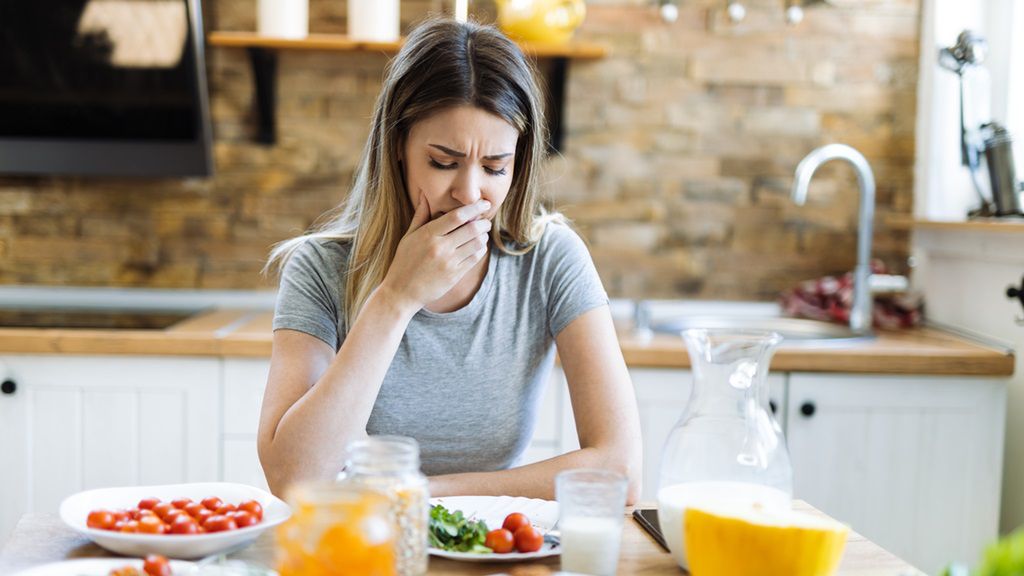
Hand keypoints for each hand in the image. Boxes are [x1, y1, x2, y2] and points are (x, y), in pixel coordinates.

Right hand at [379, 194, 491, 313]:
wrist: (402, 292)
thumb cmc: (404, 262)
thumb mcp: (408, 237)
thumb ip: (420, 215)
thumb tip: (424, 194)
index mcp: (428, 235)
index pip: (457, 216)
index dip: (474, 207)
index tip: (484, 203)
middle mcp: (440, 247)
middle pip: (472, 229)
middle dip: (483, 222)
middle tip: (485, 220)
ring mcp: (448, 262)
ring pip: (477, 244)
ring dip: (483, 236)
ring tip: (482, 233)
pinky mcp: (455, 275)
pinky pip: (475, 258)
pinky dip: (480, 250)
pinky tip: (477, 247)